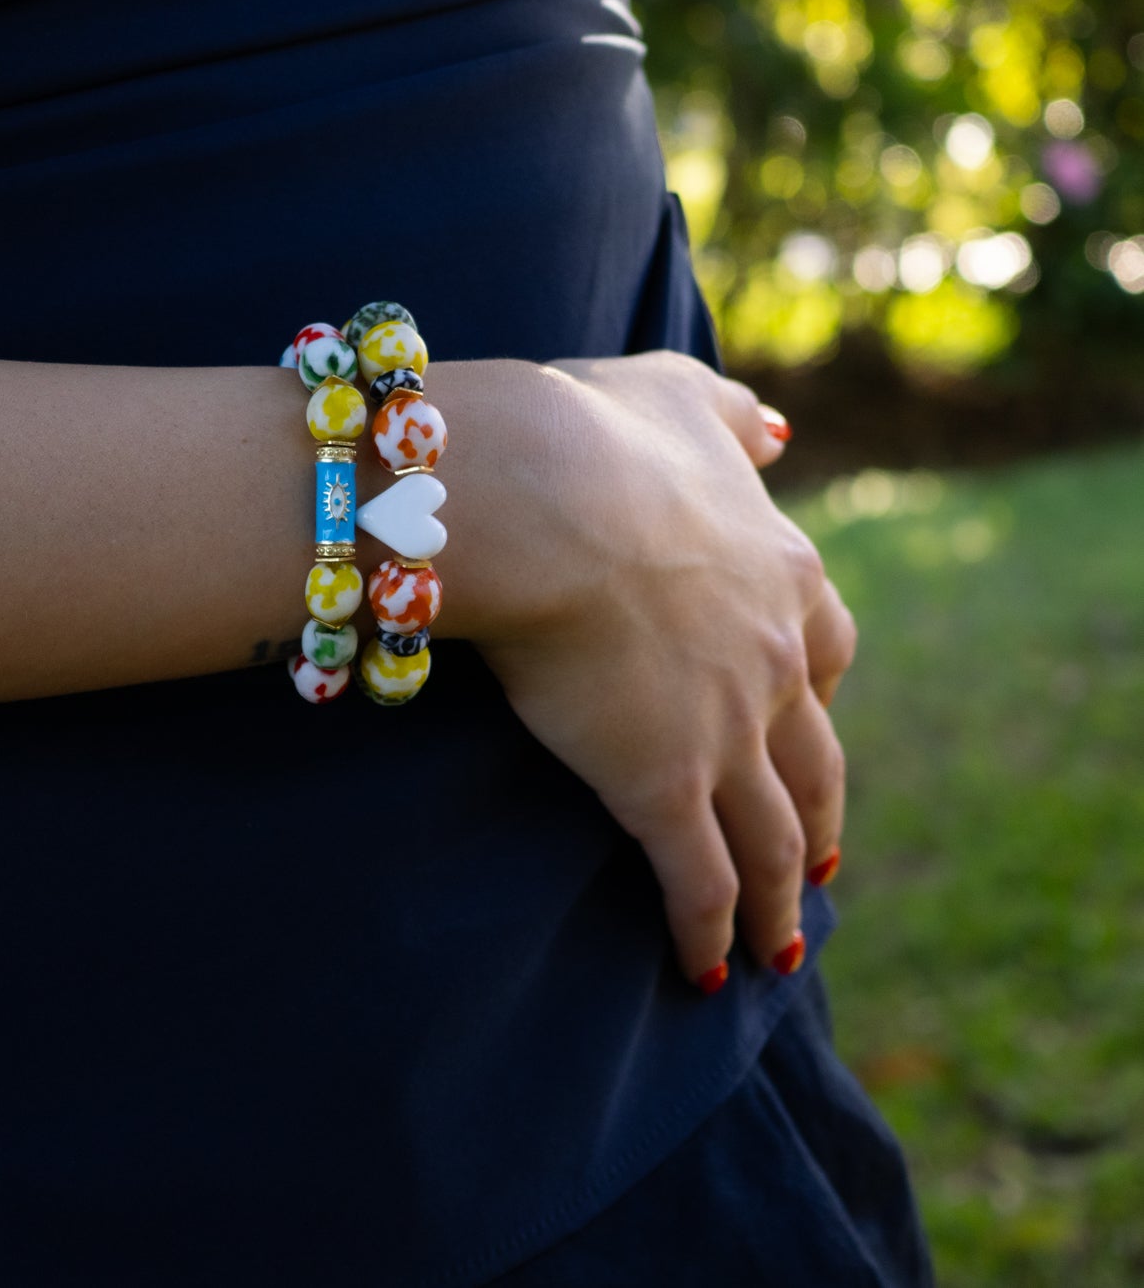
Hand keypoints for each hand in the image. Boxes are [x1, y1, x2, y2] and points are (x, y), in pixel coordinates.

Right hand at [459, 351, 855, 988]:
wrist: (537, 496)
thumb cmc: (587, 432)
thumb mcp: (675, 394)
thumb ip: (729, 413)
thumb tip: (776, 430)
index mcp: (778, 572)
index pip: (825, 648)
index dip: (818, 694)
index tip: (812, 719)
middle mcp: (772, 659)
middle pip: (816, 759)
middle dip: (820, 813)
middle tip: (822, 859)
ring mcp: (727, 730)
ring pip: (774, 836)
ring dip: (782, 895)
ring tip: (780, 947)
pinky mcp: (663, 787)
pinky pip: (700, 880)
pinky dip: (708, 928)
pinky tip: (704, 968)